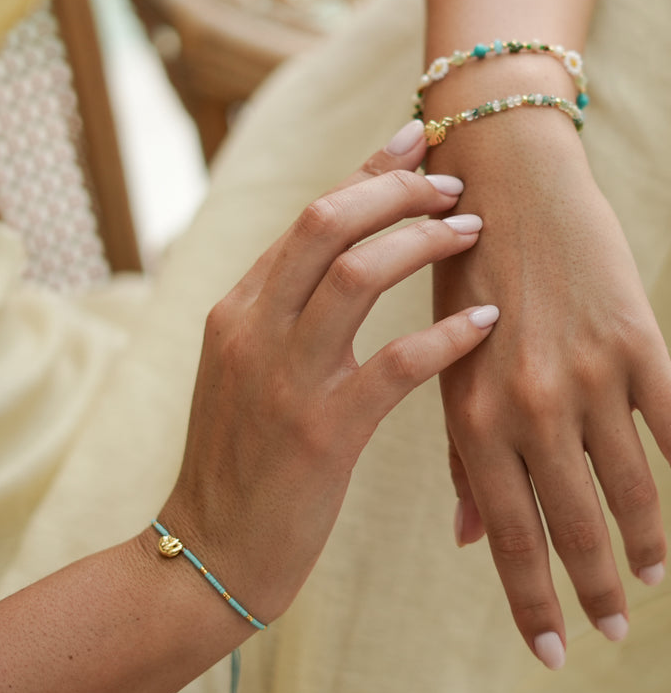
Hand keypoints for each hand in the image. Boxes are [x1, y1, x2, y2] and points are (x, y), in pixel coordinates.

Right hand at [162, 121, 498, 622]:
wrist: (210, 551)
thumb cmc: (240, 461)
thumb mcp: (244, 370)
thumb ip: (279, 313)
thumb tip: (333, 259)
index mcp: (236, 309)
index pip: (306, 218)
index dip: (365, 173)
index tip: (413, 141)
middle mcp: (253, 329)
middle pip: (328, 223)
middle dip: (398, 189)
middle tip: (452, 183)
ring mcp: (284, 378)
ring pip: (359, 275)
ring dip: (424, 242)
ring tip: (471, 232)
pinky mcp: (322, 433)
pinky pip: (395, 363)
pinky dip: (446, 335)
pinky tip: (482, 323)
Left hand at [434, 121, 670, 668]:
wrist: (506, 183)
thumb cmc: (463, 276)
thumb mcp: (447, 362)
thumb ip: (464, 454)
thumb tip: (467, 540)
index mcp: (472, 414)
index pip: (507, 534)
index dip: (531, 601)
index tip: (551, 654)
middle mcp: (530, 405)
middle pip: (576, 526)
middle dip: (594, 590)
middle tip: (612, 636)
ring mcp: (589, 376)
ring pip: (632, 488)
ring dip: (644, 543)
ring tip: (648, 579)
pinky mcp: (637, 343)